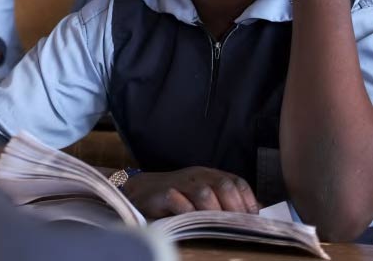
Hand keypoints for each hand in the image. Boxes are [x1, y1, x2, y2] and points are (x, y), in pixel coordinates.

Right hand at [123, 166, 258, 218]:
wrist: (143, 191)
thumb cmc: (179, 196)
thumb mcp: (205, 194)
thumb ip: (227, 201)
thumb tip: (258, 212)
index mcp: (210, 175)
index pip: (236, 182)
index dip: (247, 201)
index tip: (251, 219)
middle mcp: (198, 176)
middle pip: (223, 185)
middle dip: (234, 208)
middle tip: (236, 226)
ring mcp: (181, 183)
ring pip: (204, 193)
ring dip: (213, 212)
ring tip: (216, 226)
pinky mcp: (164, 194)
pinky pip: (179, 202)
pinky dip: (189, 213)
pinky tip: (192, 222)